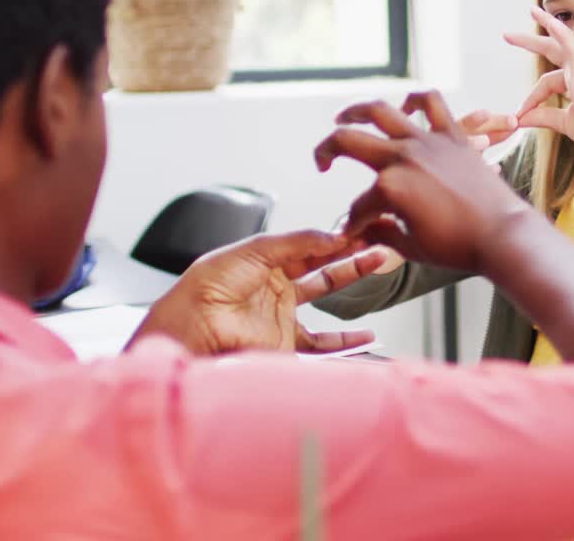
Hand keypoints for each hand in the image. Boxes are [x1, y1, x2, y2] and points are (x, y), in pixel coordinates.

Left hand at [134, 231, 384, 354]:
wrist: (194, 324)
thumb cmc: (210, 285)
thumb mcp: (256, 249)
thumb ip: (298, 241)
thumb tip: (332, 236)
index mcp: (265, 263)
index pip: (308, 247)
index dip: (333, 238)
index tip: (358, 230)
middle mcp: (275, 288)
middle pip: (322, 268)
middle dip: (350, 254)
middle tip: (377, 242)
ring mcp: (281, 316)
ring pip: (327, 298)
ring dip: (352, 280)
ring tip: (378, 264)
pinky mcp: (284, 344)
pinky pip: (321, 344)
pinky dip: (346, 342)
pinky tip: (366, 335)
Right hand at [314, 90, 536, 272]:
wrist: (504, 235)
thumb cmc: (458, 248)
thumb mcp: (411, 248)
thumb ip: (382, 233)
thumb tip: (364, 229)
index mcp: (389, 188)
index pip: (358, 205)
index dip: (353, 222)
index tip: (355, 233)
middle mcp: (403, 157)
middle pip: (347, 142)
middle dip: (325, 151)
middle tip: (322, 161)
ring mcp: (427, 142)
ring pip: (380, 110)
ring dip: (355, 111)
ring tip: (344, 117)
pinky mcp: (452, 136)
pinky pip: (431, 104)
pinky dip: (415, 101)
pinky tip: (406, 110)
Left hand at [503, 6, 573, 160]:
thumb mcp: (565, 123)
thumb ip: (544, 116)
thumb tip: (521, 118)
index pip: (547, 83)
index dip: (531, 98)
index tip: (520, 116)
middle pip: (553, 50)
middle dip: (530, 42)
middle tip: (507, 35)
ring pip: (561, 41)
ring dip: (543, 25)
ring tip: (529, 12)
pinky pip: (571, 46)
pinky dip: (560, 31)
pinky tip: (549, 19)